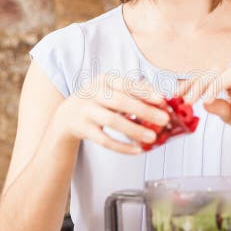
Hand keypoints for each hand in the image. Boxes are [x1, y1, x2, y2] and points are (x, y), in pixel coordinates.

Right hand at [53, 73, 169, 153]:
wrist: (66, 116)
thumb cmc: (99, 101)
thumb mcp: (112, 90)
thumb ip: (134, 93)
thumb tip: (162, 101)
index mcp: (105, 80)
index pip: (127, 84)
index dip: (145, 92)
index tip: (162, 100)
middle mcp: (93, 93)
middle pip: (121, 101)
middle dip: (144, 111)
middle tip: (164, 119)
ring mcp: (86, 111)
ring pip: (112, 121)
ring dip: (134, 130)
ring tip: (152, 137)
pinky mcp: (83, 129)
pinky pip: (104, 140)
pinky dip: (122, 146)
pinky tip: (137, 150)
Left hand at [179, 66, 230, 140]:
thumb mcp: (227, 114)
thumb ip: (215, 106)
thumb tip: (200, 102)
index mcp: (226, 79)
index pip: (205, 75)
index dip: (190, 83)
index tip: (176, 95)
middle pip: (214, 71)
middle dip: (198, 85)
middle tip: (187, 100)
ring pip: (230, 73)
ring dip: (215, 85)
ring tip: (205, 100)